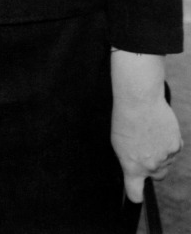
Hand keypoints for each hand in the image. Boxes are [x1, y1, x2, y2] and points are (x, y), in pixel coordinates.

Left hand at [111, 51, 183, 201]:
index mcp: (132, 166)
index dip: (136, 195)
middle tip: (145, 148)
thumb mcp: (118, 142)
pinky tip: (160, 129)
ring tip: (150, 132)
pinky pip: (174, 149)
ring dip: (161, 152)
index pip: (135, 193)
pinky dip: (169, 142)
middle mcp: (150, 166)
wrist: (139, 100)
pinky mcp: (176, 146)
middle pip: (157, 176)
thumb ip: (129, 160)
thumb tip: (135, 166)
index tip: (136, 195)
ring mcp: (165, 158)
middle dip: (153, 167)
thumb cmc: (125, 118)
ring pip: (166, 162)